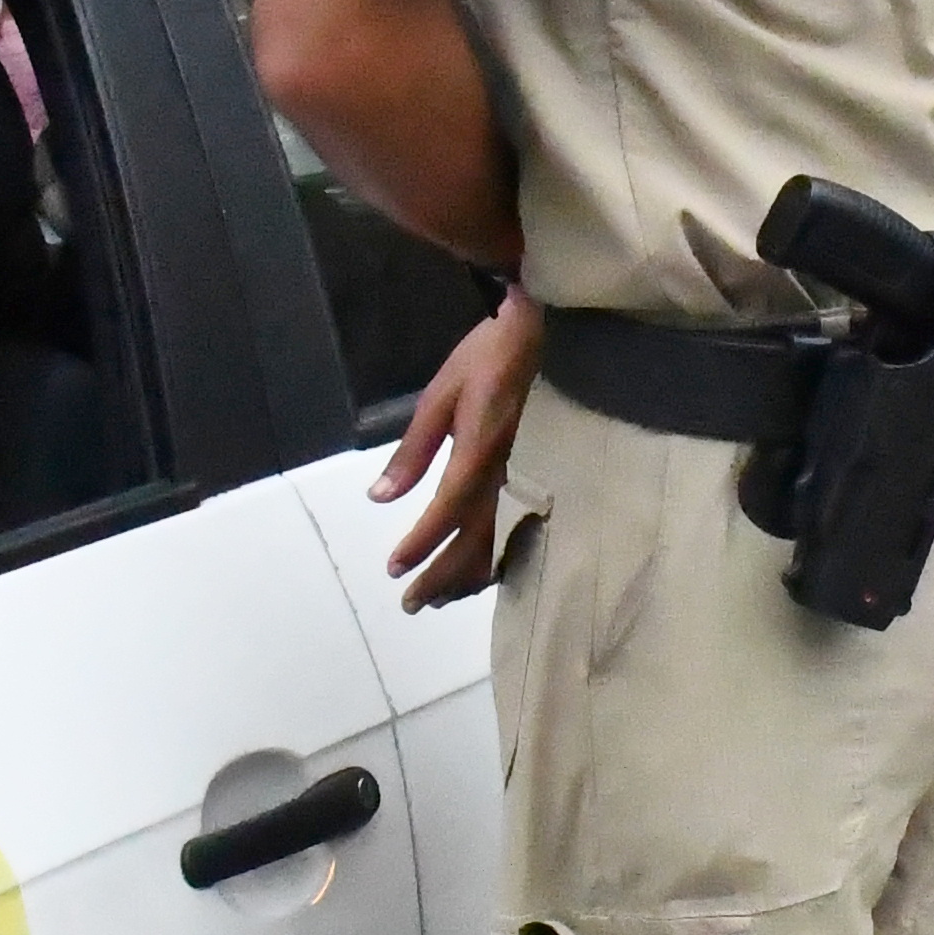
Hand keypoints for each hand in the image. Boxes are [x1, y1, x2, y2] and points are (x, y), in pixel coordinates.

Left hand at [370, 285, 542, 609]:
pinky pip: (521, 530)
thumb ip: (414, 449)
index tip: (394, 569)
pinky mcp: (544, 476)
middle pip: (476, 540)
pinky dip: (498, 558)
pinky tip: (482, 574)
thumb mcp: (441, 395)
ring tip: (438, 600)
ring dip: (467, 576)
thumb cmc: (490, 354)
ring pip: (501, 542)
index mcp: (481, 448)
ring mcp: (531, 476)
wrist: (552, 331)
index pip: (449, 509)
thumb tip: (381, 497)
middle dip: (441, 577)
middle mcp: (509, 471)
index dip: (422, 543)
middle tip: (410, 604)